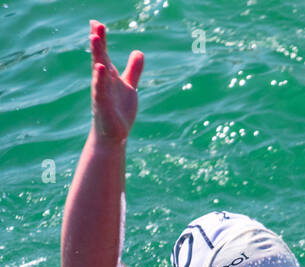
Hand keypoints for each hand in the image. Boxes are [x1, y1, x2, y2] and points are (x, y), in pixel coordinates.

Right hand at [89, 20, 143, 143]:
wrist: (113, 135)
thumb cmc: (118, 110)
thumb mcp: (129, 86)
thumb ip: (133, 70)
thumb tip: (139, 52)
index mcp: (109, 75)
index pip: (104, 53)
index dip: (101, 38)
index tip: (96, 22)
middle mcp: (102, 80)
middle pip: (100, 57)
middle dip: (98, 41)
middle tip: (96, 24)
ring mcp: (101, 92)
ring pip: (98, 70)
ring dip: (97, 54)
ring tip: (94, 38)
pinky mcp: (102, 104)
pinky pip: (101, 89)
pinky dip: (100, 78)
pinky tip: (100, 67)